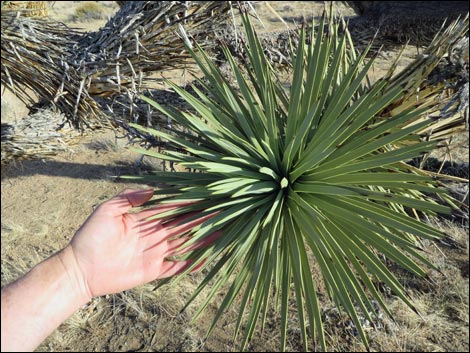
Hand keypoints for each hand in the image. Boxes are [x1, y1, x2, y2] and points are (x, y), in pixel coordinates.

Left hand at [64, 189, 217, 298]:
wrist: (80, 268)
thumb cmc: (91, 236)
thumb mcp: (107, 210)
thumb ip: (128, 198)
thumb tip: (152, 191)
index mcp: (145, 219)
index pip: (171, 209)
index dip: (187, 204)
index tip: (204, 198)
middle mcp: (154, 235)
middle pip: (182, 225)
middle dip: (200, 219)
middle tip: (220, 213)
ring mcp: (155, 253)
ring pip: (184, 244)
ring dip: (201, 239)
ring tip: (220, 233)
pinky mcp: (153, 270)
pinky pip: (176, 267)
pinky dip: (190, 264)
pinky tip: (204, 259)